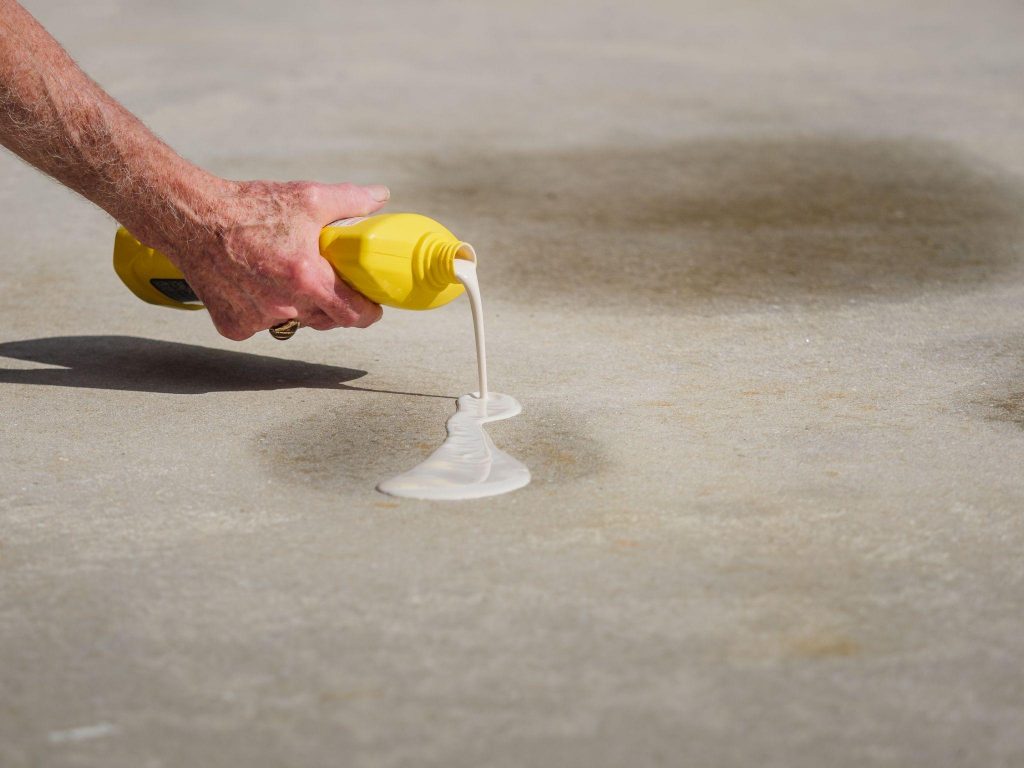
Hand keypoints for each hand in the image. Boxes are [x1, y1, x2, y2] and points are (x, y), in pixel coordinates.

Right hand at [169, 179, 389, 340]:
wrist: (193, 218)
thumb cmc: (251, 208)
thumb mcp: (307, 197)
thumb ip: (350, 200)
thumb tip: (380, 196)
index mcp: (308, 279)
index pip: (353, 314)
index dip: (368, 313)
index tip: (371, 307)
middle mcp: (284, 305)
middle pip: (326, 320)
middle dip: (334, 306)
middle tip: (331, 284)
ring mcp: (257, 319)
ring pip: (293, 322)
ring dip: (297, 306)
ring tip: (288, 277)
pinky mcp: (233, 325)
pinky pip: (260, 325)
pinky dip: (262, 309)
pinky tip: (256, 285)